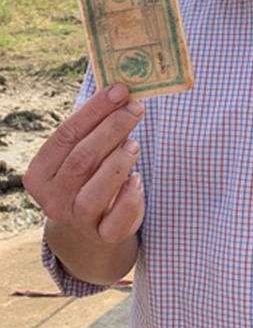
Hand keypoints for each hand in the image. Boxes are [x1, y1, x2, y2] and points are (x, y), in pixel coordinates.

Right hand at [24, 83, 144, 245]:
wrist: (91, 230)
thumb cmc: (89, 179)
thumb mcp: (83, 155)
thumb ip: (93, 130)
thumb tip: (120, 91)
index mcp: (40, 174)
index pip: (65, 136)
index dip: (94, 111)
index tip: (119, 91)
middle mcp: (52, 198)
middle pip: (81, 160)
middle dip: (111, 129)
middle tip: (136, 108)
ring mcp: (76, 220)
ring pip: (94, 192)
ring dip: (118, 163)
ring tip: (135, 143)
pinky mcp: (102, 236)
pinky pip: (116, 220)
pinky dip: (130, 198)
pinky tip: (138, 180)